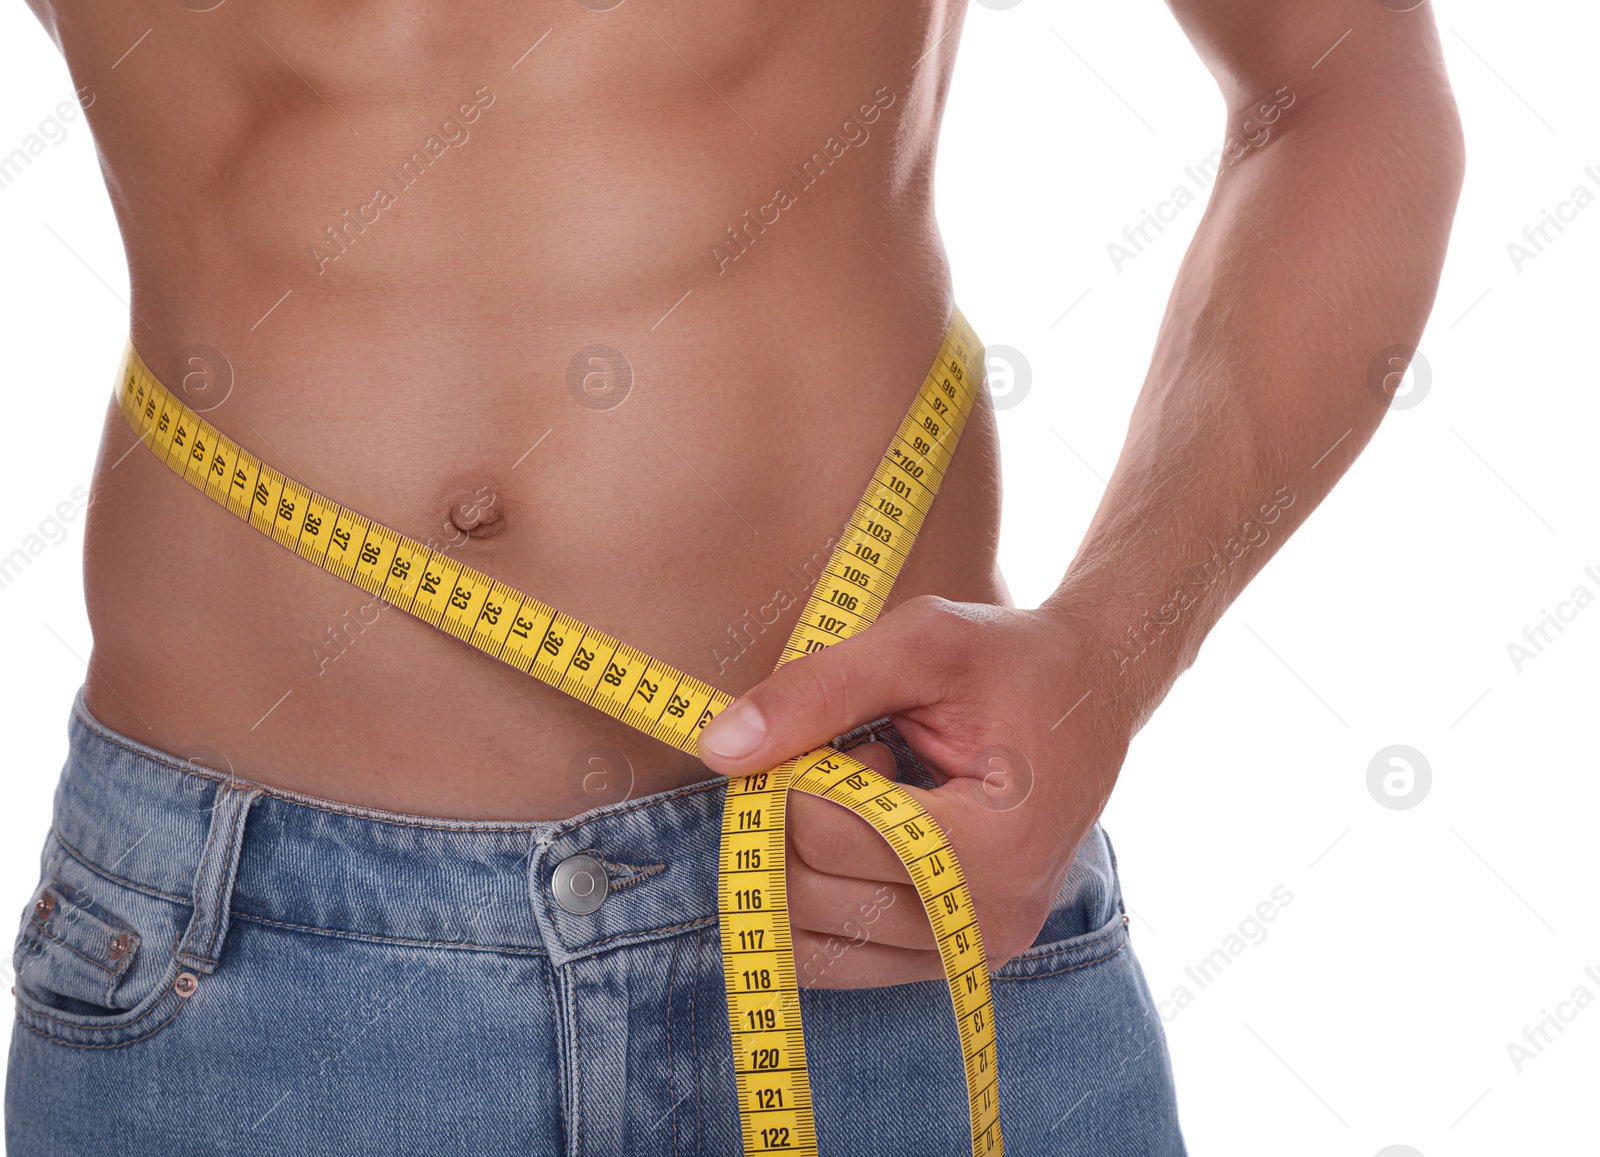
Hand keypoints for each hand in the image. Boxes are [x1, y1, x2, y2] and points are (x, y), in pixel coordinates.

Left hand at [697, 594, 1131, 988]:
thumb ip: (817, 689)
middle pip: (807, 893)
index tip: (860, 734)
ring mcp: (968, 953)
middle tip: (861, 759)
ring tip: (873, 798)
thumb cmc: (1009, 660)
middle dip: (797, 816)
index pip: (825, 834)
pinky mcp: (948, 960)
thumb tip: (720, 748)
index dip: (802, 770)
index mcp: (994, 850)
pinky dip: (819, 896)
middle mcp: (986, 924)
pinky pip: (832, 959)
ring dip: (806, 860)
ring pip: (805, 938)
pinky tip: (871, 835)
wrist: (1090, 693)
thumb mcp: (921, 642)